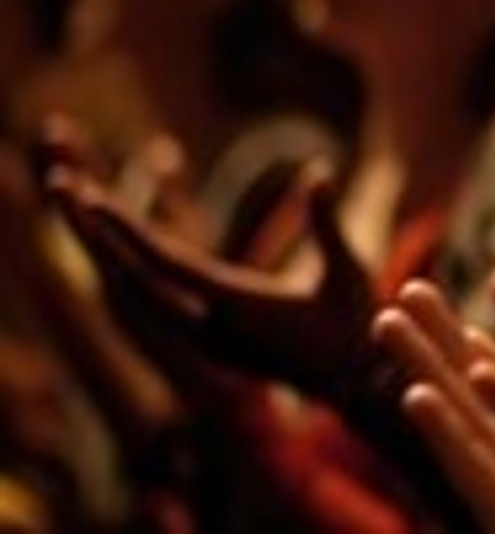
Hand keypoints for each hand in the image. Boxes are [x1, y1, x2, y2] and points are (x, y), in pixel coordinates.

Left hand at [47, 166, 375, 404]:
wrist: (358, 385)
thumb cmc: (358, 325)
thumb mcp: (348, 268)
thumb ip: (327, 221)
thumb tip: (319, 171)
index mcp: (235, 304)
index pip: (166, 263)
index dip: (128, 230)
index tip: (94, 200)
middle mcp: (211, 323)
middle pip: (142, 275)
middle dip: (107, 234)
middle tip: (74, 189)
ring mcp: (210, 336)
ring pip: (148, 294)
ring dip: (119, 254)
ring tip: (96, 216)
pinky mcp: (216, 342)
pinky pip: (163, 306)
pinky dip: (142, 276)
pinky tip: (137, 256)